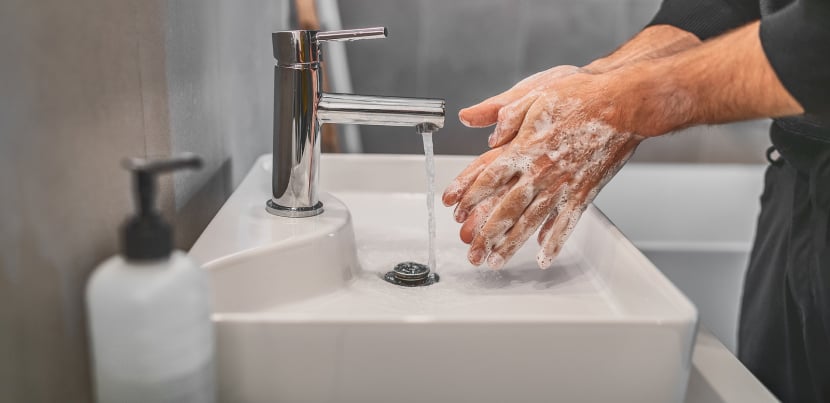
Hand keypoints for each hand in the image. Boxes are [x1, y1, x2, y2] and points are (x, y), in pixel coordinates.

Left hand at [444, 69, 678, 268]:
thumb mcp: (535, 92)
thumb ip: (506, 114)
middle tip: (472, 253)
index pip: (489, 176)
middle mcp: (542, 170)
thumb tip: (486, 133)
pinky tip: (544, 256)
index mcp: (526, 146)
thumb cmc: (581, 94)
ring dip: (512, 244)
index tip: (455, 210)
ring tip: (496, 262)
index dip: (469, 195)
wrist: (624, 103)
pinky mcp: (584, 191)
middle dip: (486, 234)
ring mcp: (563, 184)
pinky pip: (567, 222)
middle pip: (507, 208)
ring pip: (532, 221)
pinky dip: (555, 241)